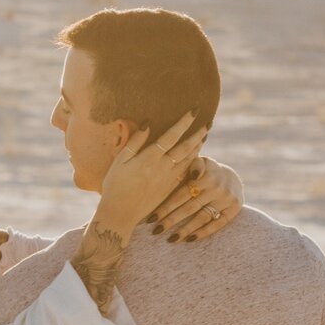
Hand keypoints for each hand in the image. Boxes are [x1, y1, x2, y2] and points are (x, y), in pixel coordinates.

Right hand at [97, 114, 207, 236]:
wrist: (120, 213)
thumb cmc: (115, 185)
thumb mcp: (120, 161)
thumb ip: (135, 142)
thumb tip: (147, 123)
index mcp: (150, 158)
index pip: (172, 135)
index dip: (184, 122)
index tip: (194, 111)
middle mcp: (163, 167)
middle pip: (186, 147)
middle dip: (198, 133)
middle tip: (209, 123)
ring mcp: (168, 179)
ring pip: (188, 160)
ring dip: (198, 146)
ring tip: (204, 135)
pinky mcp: (170, 189)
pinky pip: (186, 172)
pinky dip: (193, 162)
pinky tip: (196, 156)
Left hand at [152, 154, 241, 242]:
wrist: (232, 177)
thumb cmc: (206, 171)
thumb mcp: (201, 162)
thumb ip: (194, 165)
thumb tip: (194, 174)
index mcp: (204, 176)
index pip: (181, 195)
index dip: (166, 207)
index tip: (151, 219)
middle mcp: (216, 188)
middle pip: (190, 208)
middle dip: (171, 220)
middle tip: (156, 231)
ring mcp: (226, 200)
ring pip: (202, 218)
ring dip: (185, 230)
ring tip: (171, 239)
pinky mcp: (233, 210)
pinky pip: (217, 224)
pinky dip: (203, 233)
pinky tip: (189, 239)